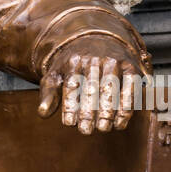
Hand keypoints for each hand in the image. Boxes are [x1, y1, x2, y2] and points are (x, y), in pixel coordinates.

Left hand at [38, 36, 163, 139]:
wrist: (97, 40)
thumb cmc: (72, 65)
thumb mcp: (55, 75)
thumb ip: (48, 94)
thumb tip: (43, 113)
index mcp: (73, 61)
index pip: (71, 85)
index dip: (70, 106)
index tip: (69, 124)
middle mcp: (94, 59)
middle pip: (91, 88)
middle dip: (89, 112)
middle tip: (86, 131)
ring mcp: (114, 61)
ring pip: (111, 89)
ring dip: (108, 111)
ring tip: (103, 128)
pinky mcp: (130, 67)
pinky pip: (130, 88)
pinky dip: (126, 107)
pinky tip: (120, 123)